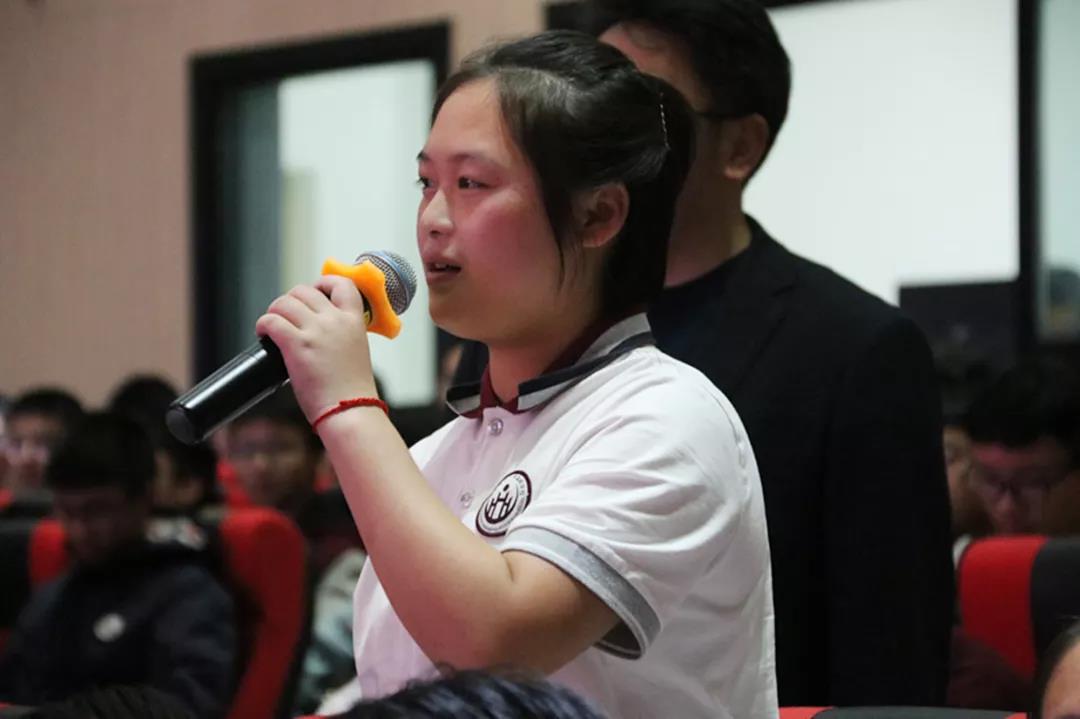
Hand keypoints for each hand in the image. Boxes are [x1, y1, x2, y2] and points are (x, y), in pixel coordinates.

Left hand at [255, 276, 378, 421]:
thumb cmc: (351, 389)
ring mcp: (316, 331)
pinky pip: (272, 321)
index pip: (342, 284)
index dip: (323, 283)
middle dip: (291, 300)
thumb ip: (342, 333)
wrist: (350, 410)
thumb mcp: (356, 350)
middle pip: (304, 291)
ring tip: (273, 325)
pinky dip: (263, 324)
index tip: (314, 292)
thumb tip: (317, 329)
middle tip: (287, 316)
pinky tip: (263, 333)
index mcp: (354, 321)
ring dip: (274, 311)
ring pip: (284, 302)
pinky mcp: (297, 345)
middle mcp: (335, 320)